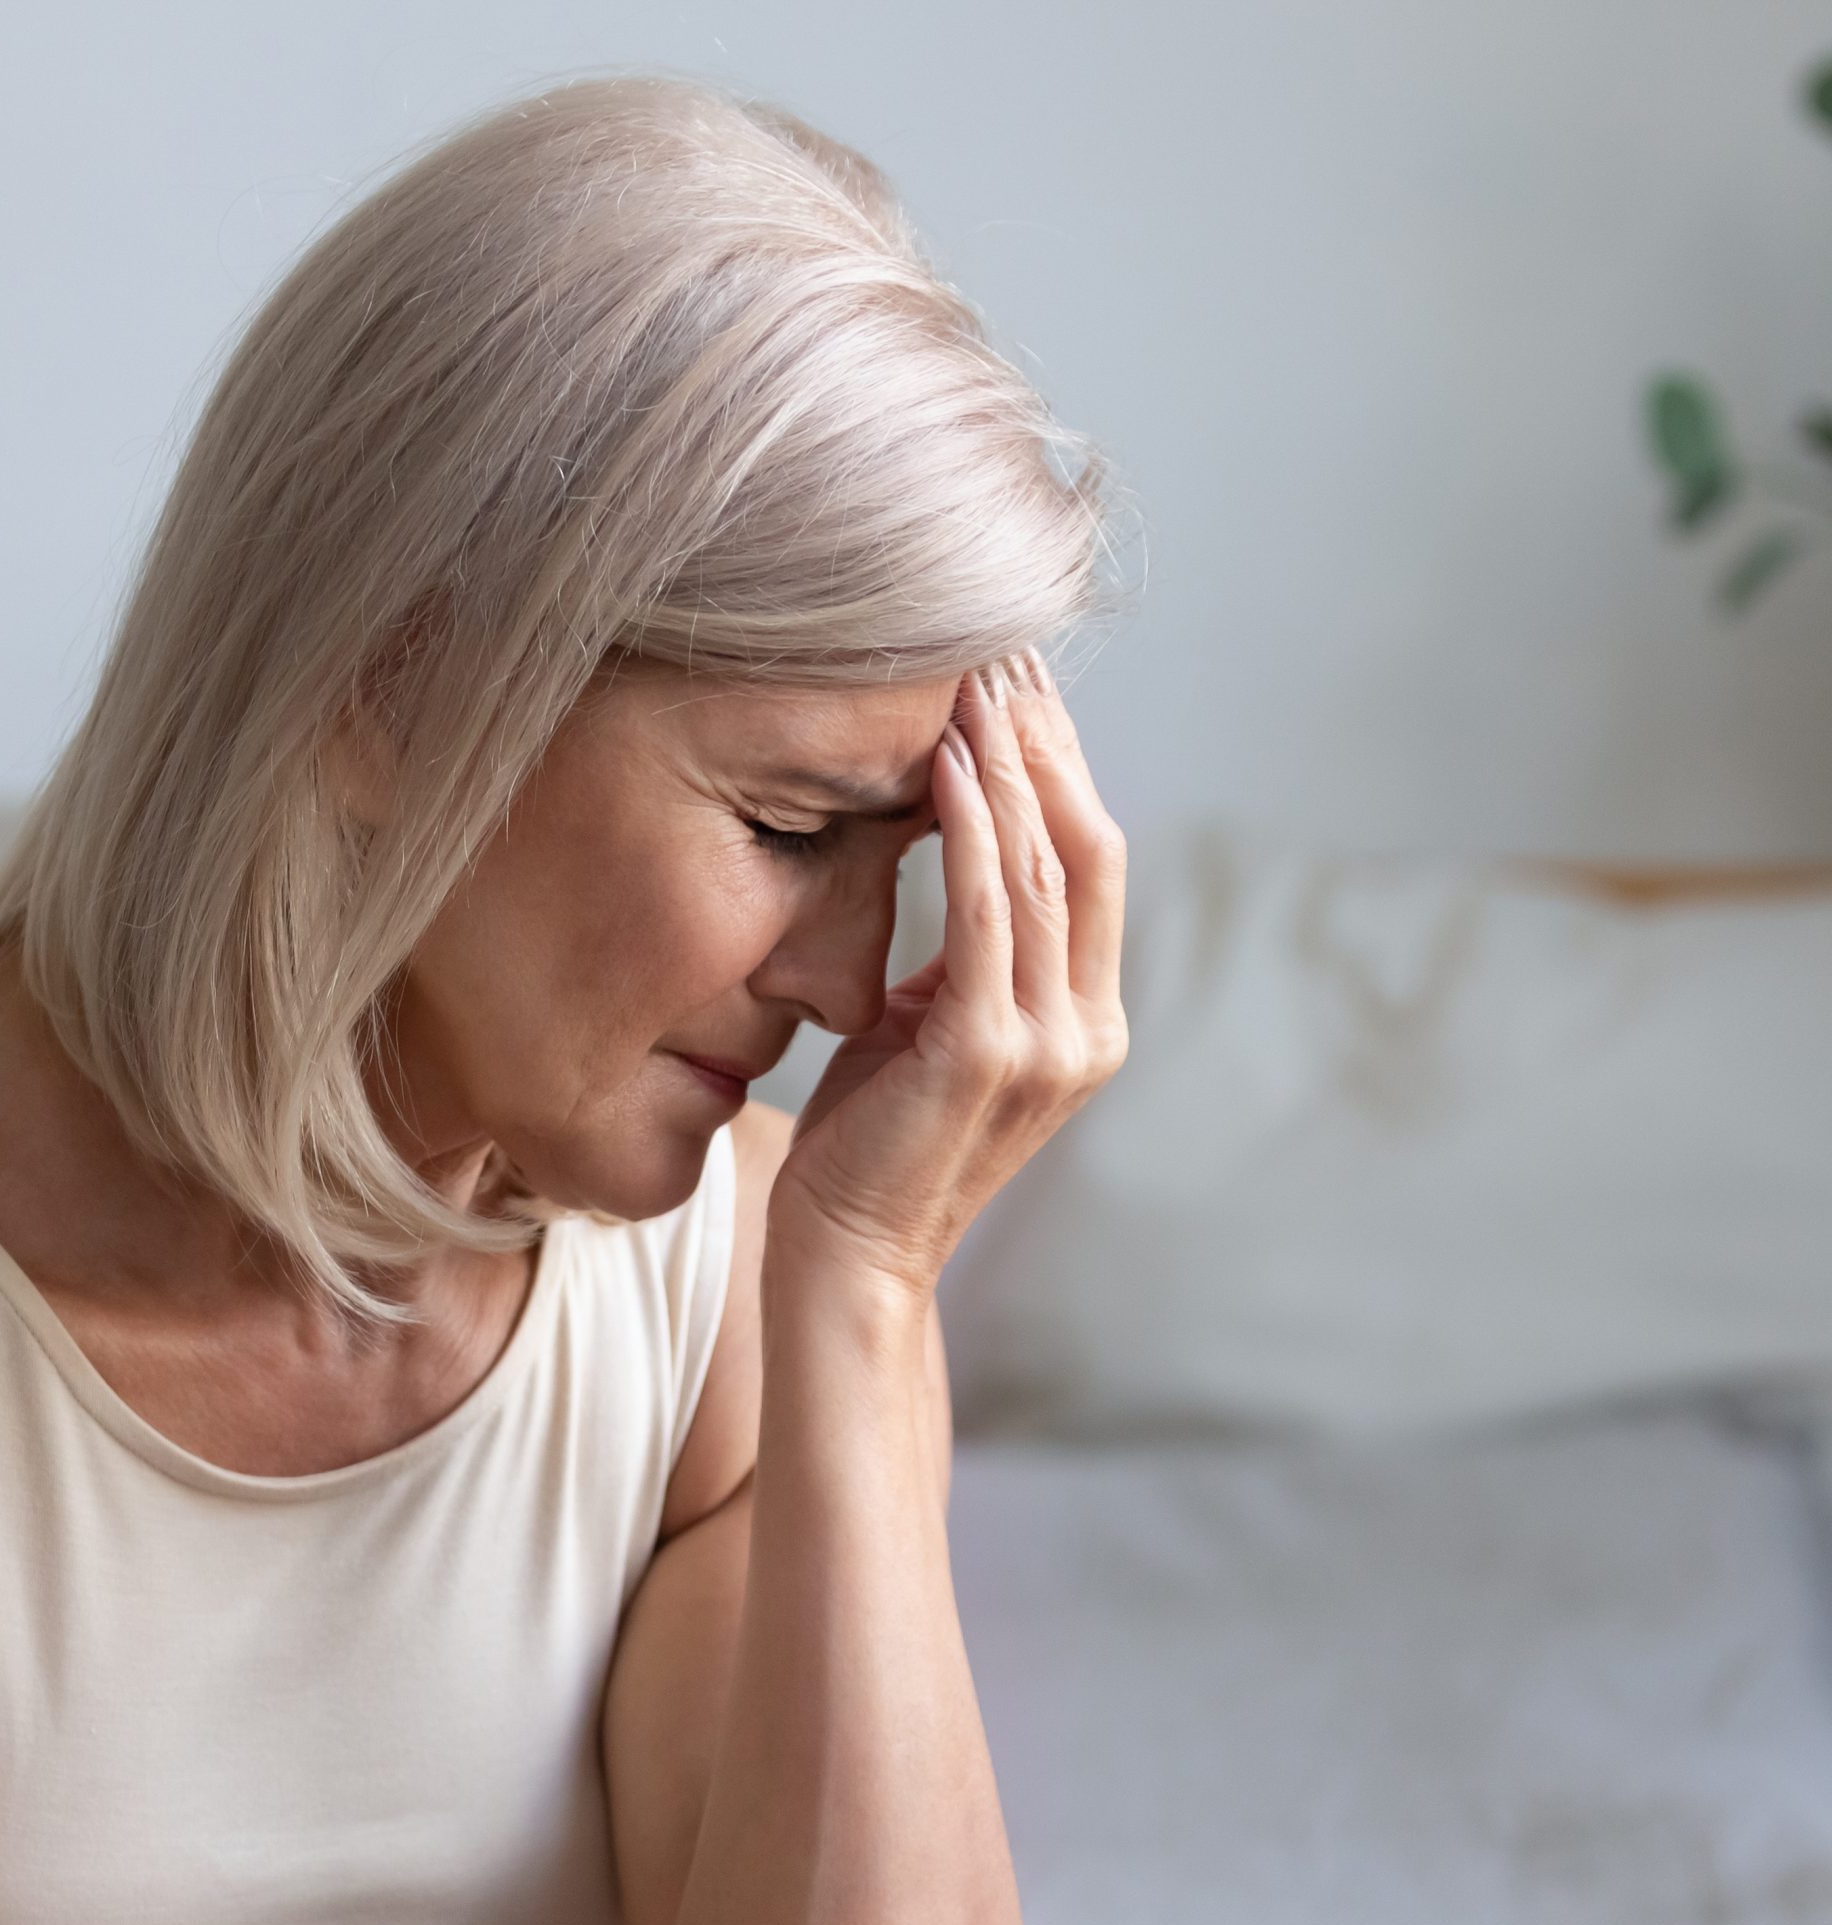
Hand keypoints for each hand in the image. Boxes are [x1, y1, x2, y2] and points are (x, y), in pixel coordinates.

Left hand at [775, 650, 1127, 1298]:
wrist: (847, 1255)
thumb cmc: (872, 1143)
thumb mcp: (932, 1031)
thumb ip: (965, 959)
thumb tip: (959, 864)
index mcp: (1085, 1021)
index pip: (1092, 864)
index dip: (1062, 768)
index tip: (1020, 687)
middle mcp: (1085, 1030)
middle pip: (1087, 847)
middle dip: (1046, 745)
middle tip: (1002, 652)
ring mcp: (1045, 1046)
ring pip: (1043, 869)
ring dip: (1006, 766)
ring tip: (971, 681)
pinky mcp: (985, 1054)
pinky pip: (987, 915)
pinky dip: (968, 831)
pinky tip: (940, 762)